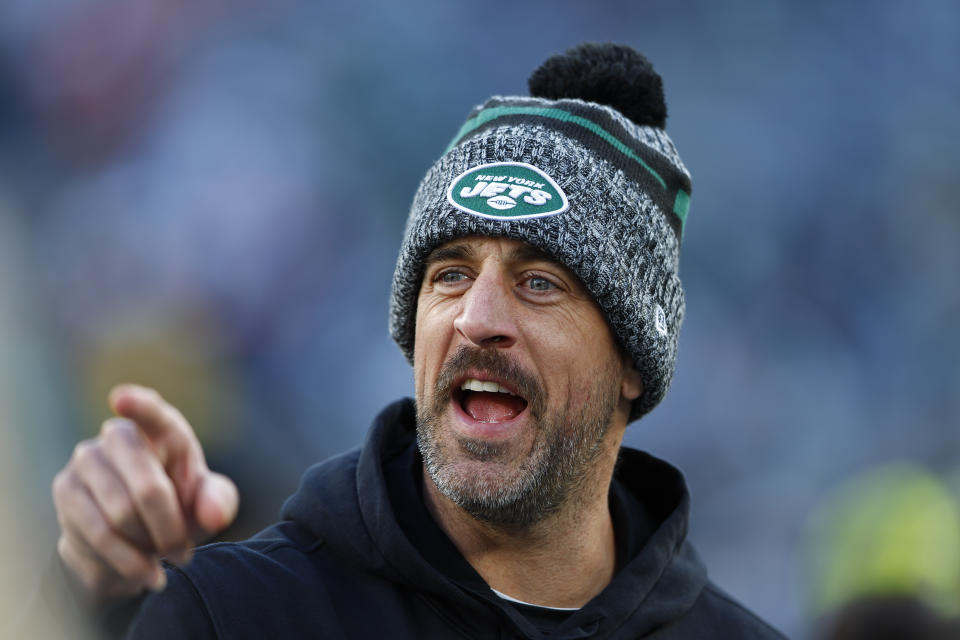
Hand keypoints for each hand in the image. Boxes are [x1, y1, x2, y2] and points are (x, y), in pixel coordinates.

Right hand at [52, 384, 238, 602]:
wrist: (134, 543)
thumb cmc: (179, 510)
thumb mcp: (206, 507)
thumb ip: (218, 503)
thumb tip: (213, 514)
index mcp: (161, 432)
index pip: (154, 414)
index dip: (140, 407)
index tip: (121, 399)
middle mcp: (117, 437)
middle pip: (148, 486)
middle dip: (170, 528)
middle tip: (183, 553)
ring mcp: (85, 461)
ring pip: (120, 516)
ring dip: (146, 548)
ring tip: (161, 561)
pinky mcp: (65, 491)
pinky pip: (97, 536)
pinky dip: (125, 562)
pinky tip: (141, 572)